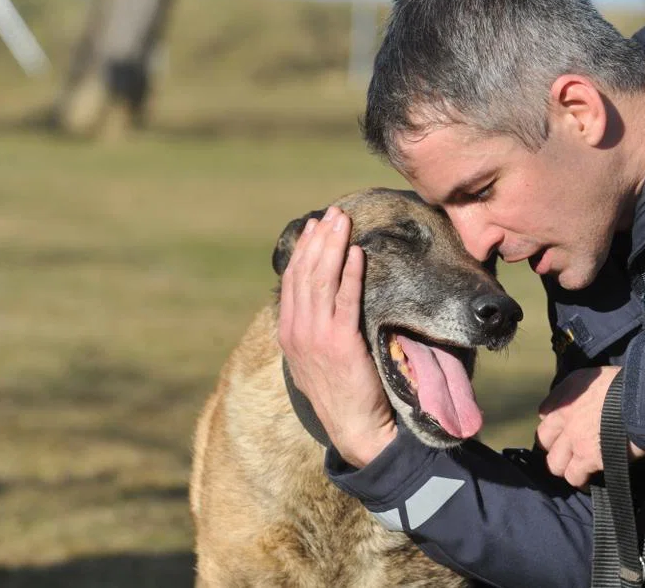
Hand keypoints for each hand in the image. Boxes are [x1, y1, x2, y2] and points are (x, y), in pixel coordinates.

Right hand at [278, 205, 396, 466]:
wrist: (355, 430)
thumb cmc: (342, 394)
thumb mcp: (315, 359)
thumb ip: (312, 329)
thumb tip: (320, 301)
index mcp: (288, 333)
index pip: (292, 281)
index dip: (304, 251)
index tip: (315, 227)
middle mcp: (297, 332)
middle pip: (305, 274)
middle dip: (319, 240)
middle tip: (332, 214)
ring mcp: (316, 337)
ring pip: (321, 280)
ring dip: (332, 247)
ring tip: (343, 223)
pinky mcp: (340, 343)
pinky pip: (345, 299)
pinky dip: (350, 273)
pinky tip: (356, 254)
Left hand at [536, 366, 644, 487]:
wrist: (644, 399)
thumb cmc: (630, 385)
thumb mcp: (601, 376)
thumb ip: (588, 389)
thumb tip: (591, 403)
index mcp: (569, 391)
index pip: (545, 412)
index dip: (556, 423)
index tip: (566, 428)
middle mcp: (565, 414)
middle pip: (543, 439)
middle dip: (554, 447)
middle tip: (570, 451)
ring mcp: (574, 438)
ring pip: (554, 463)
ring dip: (566, 466)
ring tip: (579, 468)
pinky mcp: (588, 458)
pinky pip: (574, 476)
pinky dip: (581, 480)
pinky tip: (590, 479)